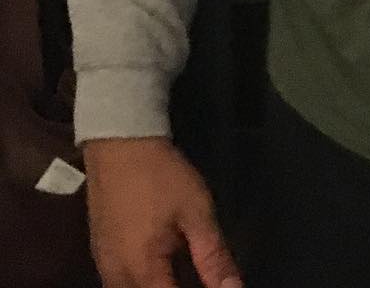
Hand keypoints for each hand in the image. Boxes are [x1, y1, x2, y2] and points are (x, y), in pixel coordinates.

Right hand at [84, 136, 243, 287]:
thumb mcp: (196, 212)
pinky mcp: (101, 257)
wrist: (119, 146)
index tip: (217, 285)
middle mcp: (116, 280)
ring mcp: (105, 270)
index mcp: (142, 273)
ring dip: (162, 285)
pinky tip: (167, 268)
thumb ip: (213, 256)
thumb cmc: (162, 176)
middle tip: (203, 274)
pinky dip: (149, 281)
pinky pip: (123, 284)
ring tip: (189, 272)